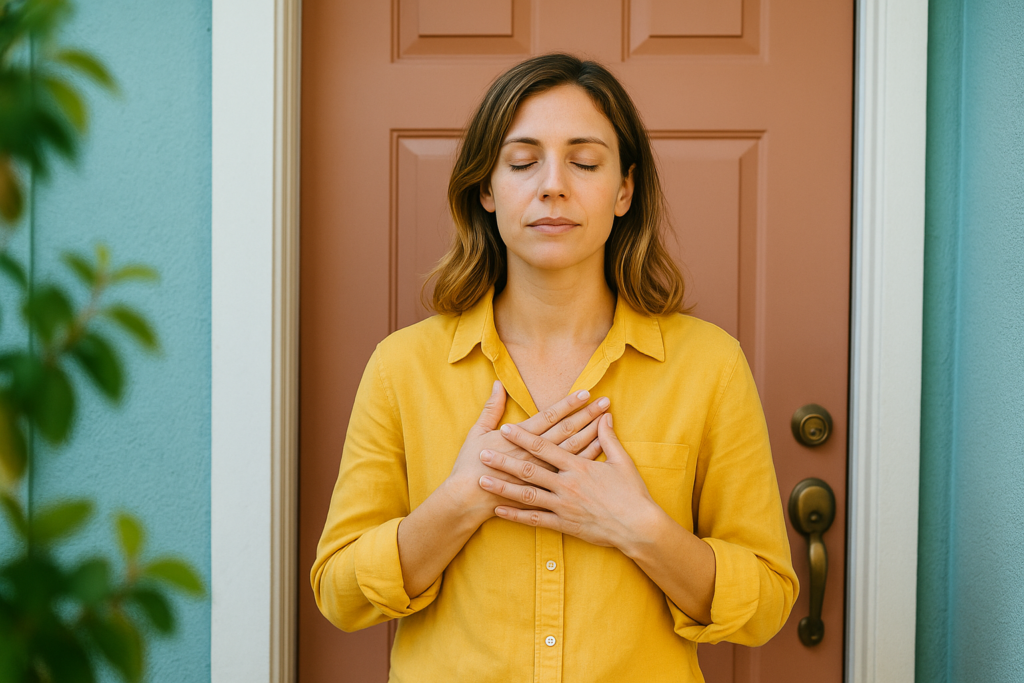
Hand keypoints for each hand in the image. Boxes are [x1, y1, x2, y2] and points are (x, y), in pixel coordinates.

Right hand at [444, 381, 609, 523]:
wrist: (469, 498)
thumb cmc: (470, 464)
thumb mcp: (477, 432)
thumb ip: (491, 408)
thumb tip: (497, 384)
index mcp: (520, 437)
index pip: (550, 416)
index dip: (569, 404)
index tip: (586, 393)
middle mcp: (535, 453)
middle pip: (567, 430)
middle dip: (587, 415)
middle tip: (605, 402)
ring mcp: (541, 471)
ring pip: (572, 450)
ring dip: (590, 434)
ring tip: (605, 421)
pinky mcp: (543, 486)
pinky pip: (569, 472)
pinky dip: (585, 459)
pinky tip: (598, 449)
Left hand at [479, 414, 658, 550]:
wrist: (639, 527)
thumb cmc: (632, 493)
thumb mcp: (622, 462)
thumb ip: (609, 438)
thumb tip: (605, 417)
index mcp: (578, 467)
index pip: (545, 448)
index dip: (524, 437)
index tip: (506, 428)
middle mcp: (566, 485)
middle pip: (529, 470)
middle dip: (504, 460)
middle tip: (483, 453)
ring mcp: (563, 506)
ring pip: (526, 495)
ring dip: (503, 487)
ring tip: (482, 480)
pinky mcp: (564, 524)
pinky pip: (535, 520)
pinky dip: (515, 516)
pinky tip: (498, 511)